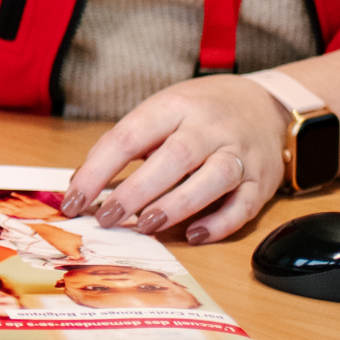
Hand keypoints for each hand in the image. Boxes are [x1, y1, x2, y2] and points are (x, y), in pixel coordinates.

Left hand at [60, 75, 283, 242]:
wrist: (266, 105)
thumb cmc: (201, 113)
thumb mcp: (162, 111)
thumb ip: (126, 143)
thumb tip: (82, 183)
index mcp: (176, 106)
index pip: (130, 136)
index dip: (97, 171)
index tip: (74, 200)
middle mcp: (210, 127)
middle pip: (174, 158)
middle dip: (135, 192)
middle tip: (106, 219)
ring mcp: (240, 153)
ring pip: (213, 178)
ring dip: (177, 205)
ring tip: (146, 225)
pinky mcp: (261, 181)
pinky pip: (243, 205)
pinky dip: (219, 224)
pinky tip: (193, 235)